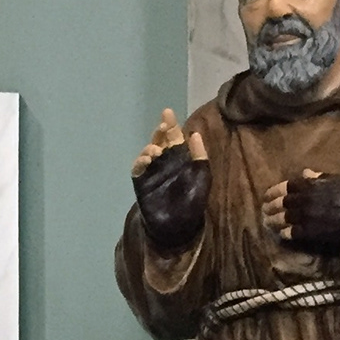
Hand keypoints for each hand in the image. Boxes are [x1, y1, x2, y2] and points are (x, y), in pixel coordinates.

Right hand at [132, 111, 209, 253]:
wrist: (179, 226)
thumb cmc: (192, 202)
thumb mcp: (202, 177)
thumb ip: (199, 156)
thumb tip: (194, 134)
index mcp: (179, 159)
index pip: (174, 138)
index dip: (170, 125)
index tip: (168, 113)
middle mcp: (164, 162)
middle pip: (160, 141)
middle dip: (160, 131)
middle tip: (163, 124)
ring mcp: (151, 172)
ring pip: (147, 152)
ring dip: (150, 146)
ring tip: (157, 150)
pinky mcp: (141, 183)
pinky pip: (138, 168)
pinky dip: (140, 161)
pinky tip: (148, 159)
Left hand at [263, 167, 339, 253]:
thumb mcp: (335, 180)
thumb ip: (318, 177)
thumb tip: (305, 172)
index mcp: (308, 185)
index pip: (284, 187)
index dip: (273, 192)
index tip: (266, 196)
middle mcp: (302, 200)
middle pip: (280, 203)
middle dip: (270, 207)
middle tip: (264, 210)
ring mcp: (304, 217)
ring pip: (282, 219)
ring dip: (272, 221)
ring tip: (267, 223)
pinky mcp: (308, 232)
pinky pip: (291, 232)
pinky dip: (284, 233)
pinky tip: (281, 234)